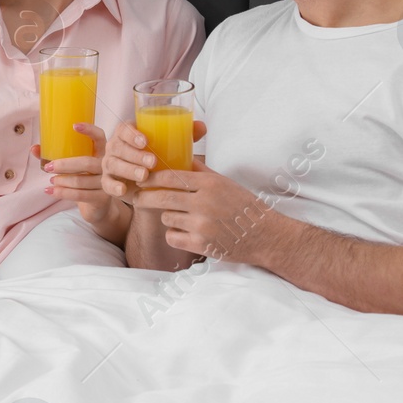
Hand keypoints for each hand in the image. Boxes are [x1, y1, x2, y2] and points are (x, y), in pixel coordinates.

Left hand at [35, 124, 112, 229]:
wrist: (98, 205)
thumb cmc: (84, 179)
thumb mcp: (73, 166)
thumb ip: (55, 156)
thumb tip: (34, 148)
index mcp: (101, 152)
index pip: (99, 137)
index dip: (89, 130)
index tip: (74, 126)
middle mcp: (106, 166)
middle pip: (86, 163)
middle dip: (65, 165)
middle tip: (48, 167)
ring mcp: (106, 182)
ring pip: (81, 181)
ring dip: (62, 181)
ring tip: (51, 180)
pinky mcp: (102, 198)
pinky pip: (80, 195)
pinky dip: (62, 193)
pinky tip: (51, 191)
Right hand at [100, 119, 207, 202]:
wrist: (154, 189)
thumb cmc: (162, 161)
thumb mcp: (174, 148)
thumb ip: (186, 135)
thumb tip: (201, 126)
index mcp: (129, 134)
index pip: (124, 128)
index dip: (132, 134)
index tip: (146, 141)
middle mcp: (116, 147)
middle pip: (118, 146)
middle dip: (135, 154)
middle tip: (153, 162)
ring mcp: (111, 164)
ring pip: (113, 164)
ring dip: (128, 169)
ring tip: (144, 176)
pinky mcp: (109, 182)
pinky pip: (106, 183)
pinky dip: (113, 187)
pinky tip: (123, 190)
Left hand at [129, 163, 282, 262]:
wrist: (265, 235)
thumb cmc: (245, 207)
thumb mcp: (225, 183)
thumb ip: (202, 172)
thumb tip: (181, 158)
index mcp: (210, 184)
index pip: (171, 177)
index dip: (151, 178)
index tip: (141, 180)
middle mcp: (204, 202)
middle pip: (161, 197)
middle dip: (144, 198)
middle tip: (137, 199)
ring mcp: (202, 225)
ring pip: (166, 218)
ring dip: (168, 218)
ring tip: (180, 218)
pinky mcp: (201, 244)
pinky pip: (172, 237)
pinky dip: (174, 235)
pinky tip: (185, 233)